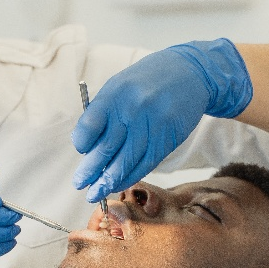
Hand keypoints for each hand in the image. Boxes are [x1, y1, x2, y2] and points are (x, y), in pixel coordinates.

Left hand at [73, 38, 252, 202]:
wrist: (189, 73)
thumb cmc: (146, 82)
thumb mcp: (120, 86)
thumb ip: (102, 113)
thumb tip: (87, 149)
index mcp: (114, 95)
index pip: (89, 126)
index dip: (82, 143)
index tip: (81, 151)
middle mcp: (131, 111)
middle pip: (105, 150)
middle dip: (89, 172)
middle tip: (79, 184)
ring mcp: (151, 127)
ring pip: (125, 163)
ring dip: (107, 182)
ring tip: (95, 194)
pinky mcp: (167, 140)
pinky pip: (144, 165)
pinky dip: (129, 178)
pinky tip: (118, 184)